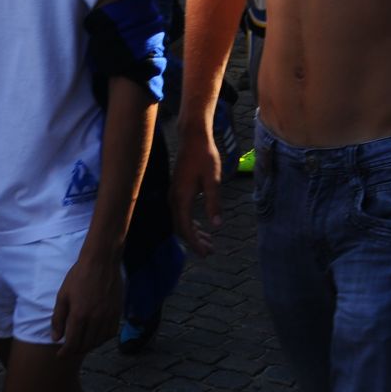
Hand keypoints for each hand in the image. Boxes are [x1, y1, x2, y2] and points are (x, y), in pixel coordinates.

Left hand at [50, 249, 122, 356]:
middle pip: (86, 345)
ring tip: (82, 343)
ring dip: (89, 346)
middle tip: (70, 349)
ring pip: (99, 341)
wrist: (101, 261)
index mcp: (79, 315)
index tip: (60, 355)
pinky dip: (103, 338)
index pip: (72, 344)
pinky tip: (97, 335)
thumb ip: (58, 319)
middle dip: (75, 351)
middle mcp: (95, 318)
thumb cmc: (79, 276)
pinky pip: (111, 333)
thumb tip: (56, 338)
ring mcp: (108, 315)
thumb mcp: (63, 296)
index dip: (65, 353)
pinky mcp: (117, 311)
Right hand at [170, 133, 221, 257]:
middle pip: (181, 228)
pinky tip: (202, 227)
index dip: (195, 243)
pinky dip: (191, 223)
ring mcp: (174, 194)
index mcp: (181, 198)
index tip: (206, 253)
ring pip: (181, 221)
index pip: (185, 228)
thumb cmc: (204, 156)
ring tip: (209, 242)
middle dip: (195, 241)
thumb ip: (214, 203)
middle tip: (210, 251)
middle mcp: (174, 199)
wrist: (193, 138)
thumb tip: (217, 226)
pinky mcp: (177, 190)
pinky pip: (181, 213)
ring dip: (194, 233)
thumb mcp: (213, 179)